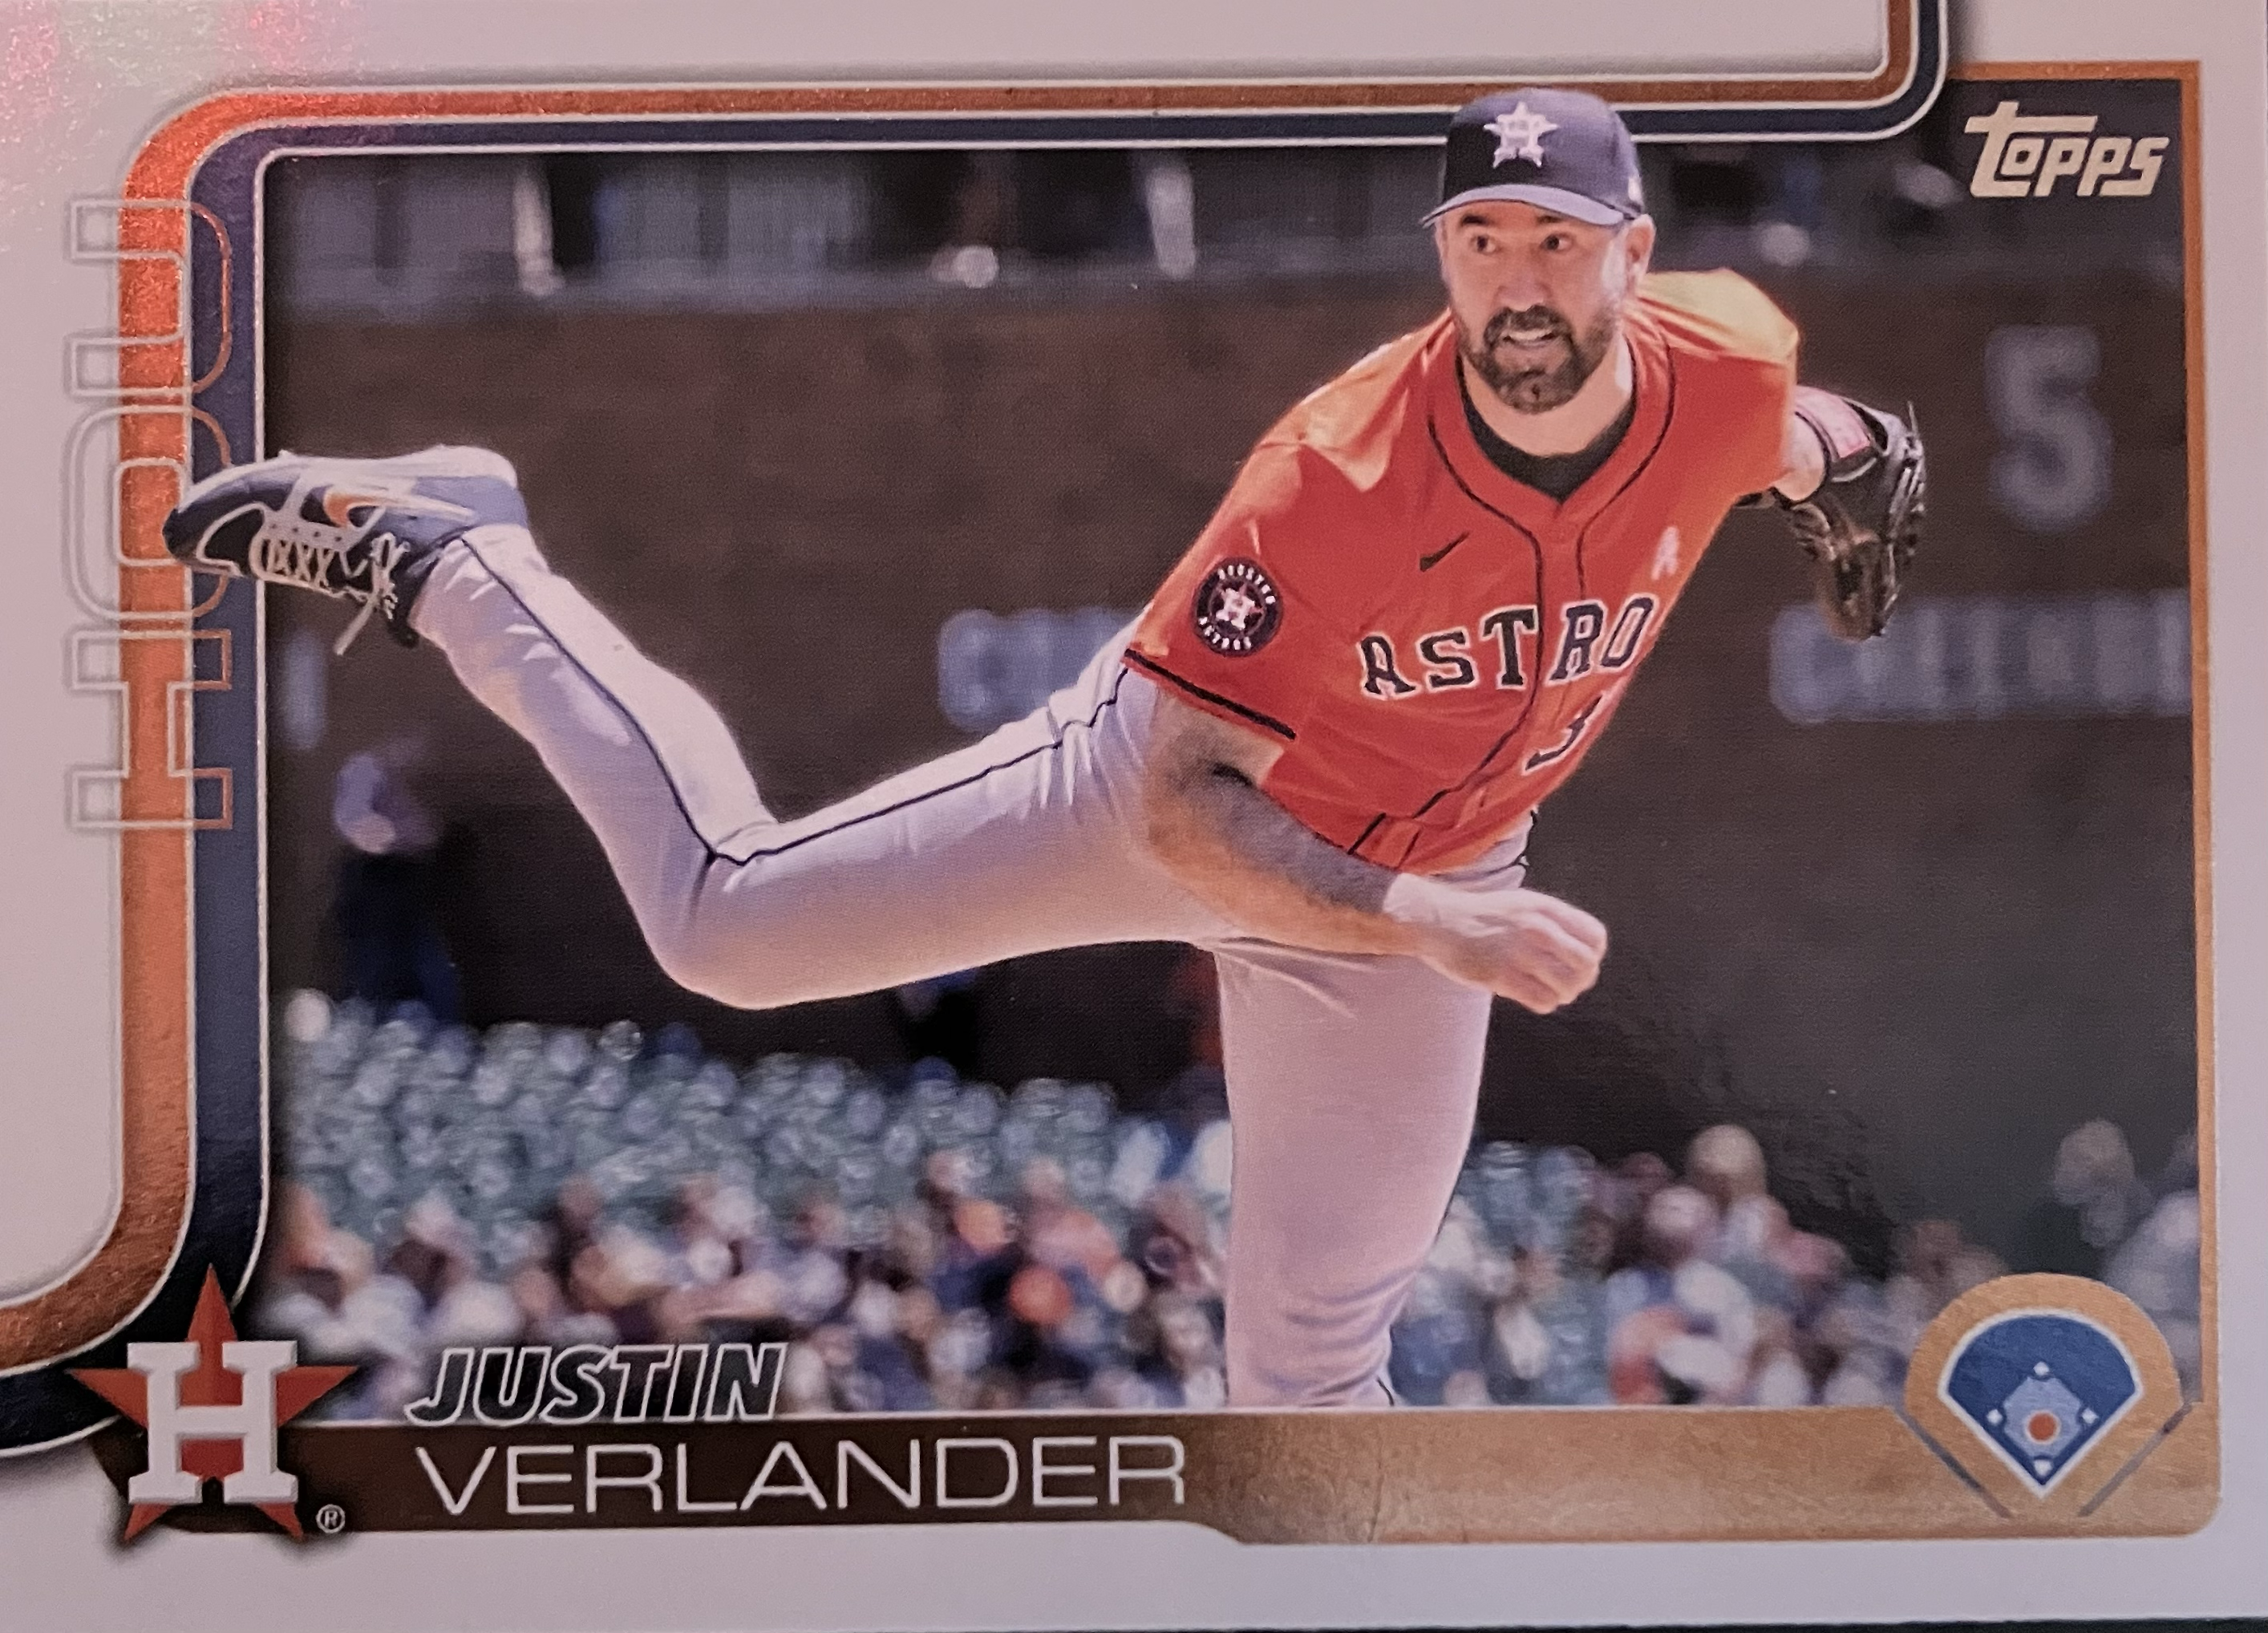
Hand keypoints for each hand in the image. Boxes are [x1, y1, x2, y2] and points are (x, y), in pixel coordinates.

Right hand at [1384, 874, 1607, 1012]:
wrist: (1436, 919)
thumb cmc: (1482, 916)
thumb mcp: (1522, 904)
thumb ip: (1553, 921)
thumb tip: (1587, 952)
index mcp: (1544, 907)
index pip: (1595, 936)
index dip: (1594, 955)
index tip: (1579, 963)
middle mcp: (1535, 927)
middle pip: (1586, 963)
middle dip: (1583, 979)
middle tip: (1569, 984)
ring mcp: (1517, 951)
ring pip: (1567, 985)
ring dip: (1564, 994)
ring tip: (1551, 992)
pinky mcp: (1499, 975)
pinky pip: (1541, 999)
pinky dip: (1545, 1003)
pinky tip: (1534, 997)